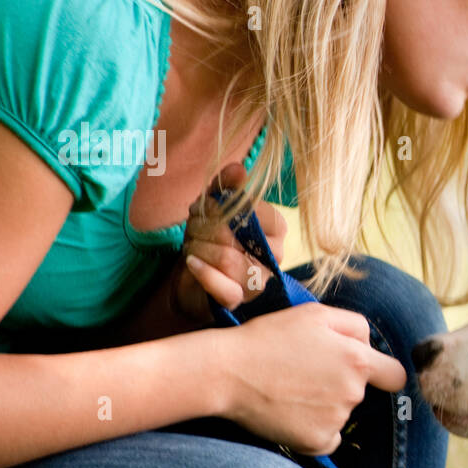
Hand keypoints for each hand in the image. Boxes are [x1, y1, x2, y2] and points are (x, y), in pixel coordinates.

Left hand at [170, 163, 287, 322]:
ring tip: (191, 245)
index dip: (222, 205)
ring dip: (199, 248)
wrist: (194, 278)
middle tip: (192, 226)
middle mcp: (274, 255)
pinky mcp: (239, 299)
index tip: (206, 205)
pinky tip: (191, 263)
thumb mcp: (215, 207)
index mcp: (276, 228)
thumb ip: (227, 186)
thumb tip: (238, 168)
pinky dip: (203, 272)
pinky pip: (224, 287)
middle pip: (235, 233)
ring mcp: (259, 280)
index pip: (254, 210)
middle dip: (203, 226)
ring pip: (227, 259)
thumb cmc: (211, 238)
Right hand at [215, 304, 407, 454]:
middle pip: (361, 392)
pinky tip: (291, 412)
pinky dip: (314, 430)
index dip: (383, 373)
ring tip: (291, 390)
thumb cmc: (270, 337)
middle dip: (341, 383)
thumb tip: (371, 345)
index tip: (369, 373)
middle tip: (304, 372)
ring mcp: (336, 420)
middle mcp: (353, 393)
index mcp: (358, 360)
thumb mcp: (316, 314)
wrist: (229, 372)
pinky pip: (328, 438)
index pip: (396, 376)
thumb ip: (355, 325)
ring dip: (325, 405)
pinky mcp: (316, 442)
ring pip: (342, 413)